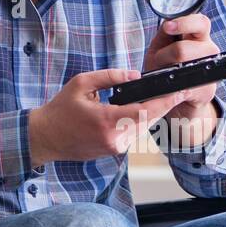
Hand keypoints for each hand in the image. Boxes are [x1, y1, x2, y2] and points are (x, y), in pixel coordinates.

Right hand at [27, 68, 186, 165]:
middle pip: (149, 121)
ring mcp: (115, 148)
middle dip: (164, 106)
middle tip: (178, 90)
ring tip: (164, 97)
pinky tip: (144, 110)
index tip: (180, 92)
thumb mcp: (82, 83)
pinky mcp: (114, 151)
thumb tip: (136, 75)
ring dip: (152, 114)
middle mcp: (114, 139)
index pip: (144, 112)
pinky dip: (140, 122)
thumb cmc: (61, 109)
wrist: (46, 137)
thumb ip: (110, 76)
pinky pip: (133, 134)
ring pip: (143, 129)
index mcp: (106, 120)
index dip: (165, 102)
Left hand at [143, 13, 218, 121]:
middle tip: (159, 60)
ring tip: (164, 73)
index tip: (168, 27)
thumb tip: (167, 23)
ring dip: (166, 71)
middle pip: (184, 49)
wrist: (178, 96)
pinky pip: (183, 88)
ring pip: (183, 68)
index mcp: (200, 37)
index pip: (201, 23)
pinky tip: (169, 87)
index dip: (184, 23)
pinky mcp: (207, 91)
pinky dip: (170, 88)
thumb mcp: (162, 46)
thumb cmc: (168, 67)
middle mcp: (209, 51)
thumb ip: (165, 34)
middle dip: (164, 55)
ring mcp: (210, 72)